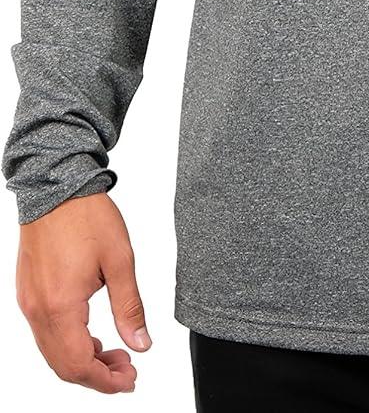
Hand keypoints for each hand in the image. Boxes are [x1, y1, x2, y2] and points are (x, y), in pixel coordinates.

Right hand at [16, 191, 150, 393]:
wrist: (56, 186)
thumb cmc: (87, 216)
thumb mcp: (120, 260)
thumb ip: (130, 307)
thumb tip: (142, 344)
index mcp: (61, 307)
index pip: (80, 365)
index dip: (106, 381)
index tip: (130, 380)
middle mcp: (39, 311)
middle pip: (63, 366)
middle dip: (97, 376)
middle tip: (127, 370)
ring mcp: (29, 303)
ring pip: (52, 353)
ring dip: (83, 361)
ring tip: (115, 353)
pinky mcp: (28, 293)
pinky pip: (45, 334)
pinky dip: (69, 344)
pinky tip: (92, 335)